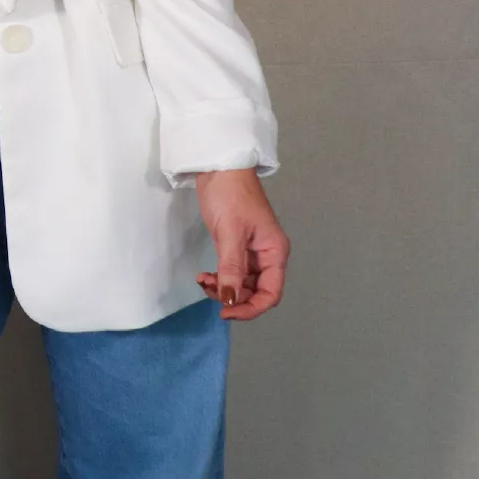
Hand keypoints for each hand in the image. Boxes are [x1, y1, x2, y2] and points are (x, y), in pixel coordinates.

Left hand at [194, 168, 290, 320]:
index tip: (227, 312)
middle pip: (256, 291)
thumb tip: (231, 300)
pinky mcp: (236, 246)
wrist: (219, 167)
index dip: (251, 308)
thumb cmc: (230, 194)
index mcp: (275, 252)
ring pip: (241, 284)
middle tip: (209, 290)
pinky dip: (219, 279)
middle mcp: (267, 255)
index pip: (270, 293)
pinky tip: (205, 276)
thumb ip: (232, 268)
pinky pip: (231, 273)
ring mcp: (251, 252)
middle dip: (234, 297)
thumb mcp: (230, 232)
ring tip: (203, 280)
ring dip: (223, 289)